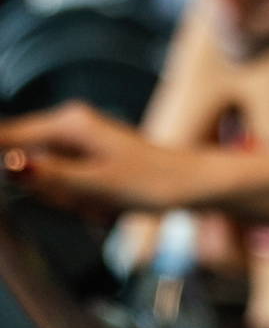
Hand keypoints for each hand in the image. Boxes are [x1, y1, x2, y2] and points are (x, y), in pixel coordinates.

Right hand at [0, 104, 201, 216]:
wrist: (191, 183)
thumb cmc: (153, 182)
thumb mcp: (97, 186)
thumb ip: (50, 177)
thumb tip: (11, 165)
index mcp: (69, 124)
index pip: (7, 136)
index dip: (1, 160)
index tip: (38, 183)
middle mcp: (69, 124)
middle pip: (23, 161)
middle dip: (46, 190)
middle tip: (81, 201)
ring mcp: (77, 138)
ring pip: (43, 176)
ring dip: (63, 198)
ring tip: (97, 203)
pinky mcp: (84, 154)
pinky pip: (61, 181)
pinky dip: (76, 198)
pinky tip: (101, 203)